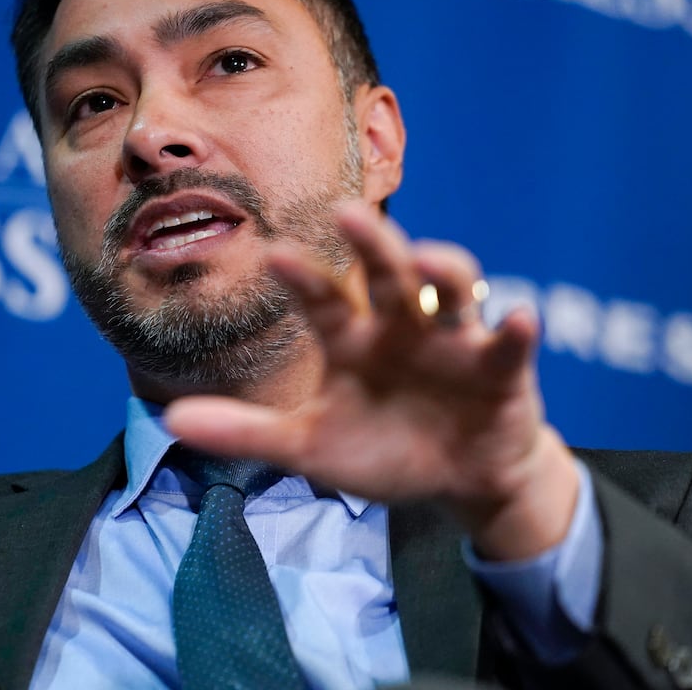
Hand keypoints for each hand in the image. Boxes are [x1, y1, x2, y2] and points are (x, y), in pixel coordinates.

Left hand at [164, 201, 578, 559]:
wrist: (456, 479)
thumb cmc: (381, 449)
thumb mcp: (309, 447)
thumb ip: (246, 432)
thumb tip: (172, 418)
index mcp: (351, 337)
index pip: (322, 299)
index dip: (302, 279)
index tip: (273, 255)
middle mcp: (401, 324)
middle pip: (388, 273)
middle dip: (372, 243)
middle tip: (348, 213)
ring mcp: (453, 339)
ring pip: (451, 289)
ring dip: (444, 271)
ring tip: (429, 263)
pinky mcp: (501, 367)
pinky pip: (509, 344)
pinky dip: (516, 331)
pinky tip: (519, 320)